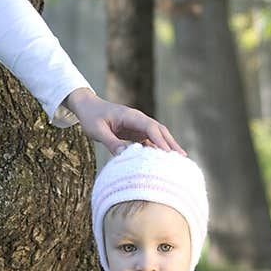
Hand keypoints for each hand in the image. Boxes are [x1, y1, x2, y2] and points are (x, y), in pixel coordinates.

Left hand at [64, 88, 185, 156]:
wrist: (87, 107)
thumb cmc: (91, 117)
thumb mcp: (97, 130)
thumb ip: (111, 142)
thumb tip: (125, 155)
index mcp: (130, 116)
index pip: (150, 127)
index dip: (160, 140)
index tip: (168, 153)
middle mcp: (138, 119)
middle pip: (159, 131)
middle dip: (171, 144)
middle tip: (182, 159)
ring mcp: (138, 126)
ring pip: (157, 136)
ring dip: (167, 147)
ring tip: (178, 163)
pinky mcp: (136, 132)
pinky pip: (150, 141)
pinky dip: (157, 150)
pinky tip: (163, 162)